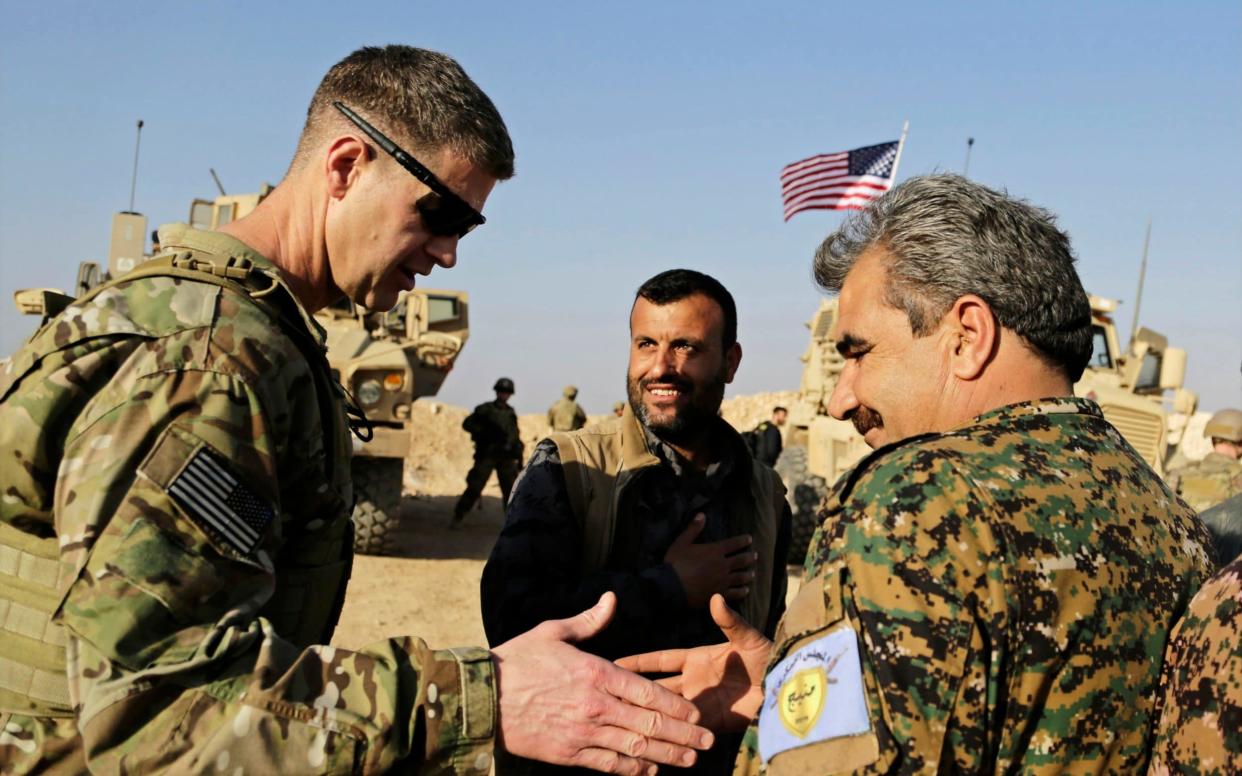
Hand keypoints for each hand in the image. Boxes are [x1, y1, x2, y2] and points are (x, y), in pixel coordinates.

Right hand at [493, 592, 714, 774]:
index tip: (696, 713)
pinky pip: (608, 765)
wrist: (480, 698)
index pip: (647, 692)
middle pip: (650, 724)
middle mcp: (595, 706)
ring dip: (666, 756)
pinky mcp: (568, 754)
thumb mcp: (552, 632)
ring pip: (635, 748)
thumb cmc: (516, 660)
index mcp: (595, 673)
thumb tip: (612, 599)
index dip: (676, 705)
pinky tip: (650, 771)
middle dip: (683, 735)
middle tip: (706, 743)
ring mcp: (582, 733)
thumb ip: (588, 620)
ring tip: (689, 761)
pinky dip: (632, 769)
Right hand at [617, 595, 773, 732]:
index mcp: (696, 659)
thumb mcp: (747, 638)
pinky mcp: (710, 724)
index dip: (638, 662)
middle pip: (656, 688)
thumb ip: (729, 621)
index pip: (659, 661)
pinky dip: (670, 736)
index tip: (614, 662)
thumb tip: (716, 597)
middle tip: (608, 696)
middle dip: (635, 692)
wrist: (785, 689)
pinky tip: (649, 740)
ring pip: (667, 711)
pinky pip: (685, 732)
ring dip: (649, 715)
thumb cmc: (768, 658)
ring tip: (621, 722)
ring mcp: (700, 705)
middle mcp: (693, 682)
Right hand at [664, 514, 756, 607]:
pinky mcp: (720, 595)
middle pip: (741, 560)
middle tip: (756, 556)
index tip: (750, 539)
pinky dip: (742, 591)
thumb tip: (702, 514)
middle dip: (750, 557)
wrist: (672, 587)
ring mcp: (723, 581)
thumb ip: (693, 528)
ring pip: (741, 577)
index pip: (734, 544)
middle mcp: (723, 565)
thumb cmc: (676, 563)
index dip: (743, 540)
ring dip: (748, 574)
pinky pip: (736, 593)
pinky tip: (746, 591)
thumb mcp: (682, 542)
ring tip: (753, 574)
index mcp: (715, 551)